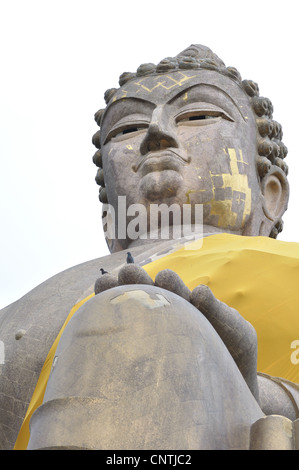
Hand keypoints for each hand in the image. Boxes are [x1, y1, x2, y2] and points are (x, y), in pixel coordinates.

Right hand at [94, 264, 258, 400]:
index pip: (173, 288)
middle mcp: (165, 314)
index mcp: (187, 304)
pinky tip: (96, 312)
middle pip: (147, 294)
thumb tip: (199, 291)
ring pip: (130, 310)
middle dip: (137, 281)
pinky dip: (108, 322)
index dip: (168, 282)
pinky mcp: (143, 356)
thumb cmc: (232, 354)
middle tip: (128, 272)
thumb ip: (219, 312)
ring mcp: (152, 333)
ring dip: (117, 294)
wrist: (229, 391)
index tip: (164, 278)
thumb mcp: (236, 332)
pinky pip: (123, 338)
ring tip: (104, 282)